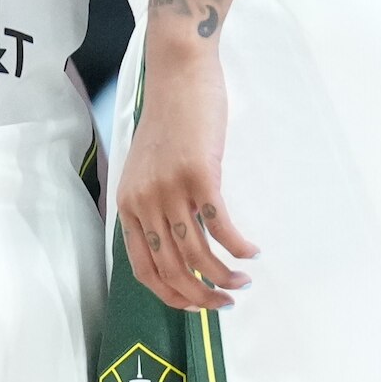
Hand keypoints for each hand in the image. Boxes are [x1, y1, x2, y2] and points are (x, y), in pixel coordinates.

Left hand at [114, 40, 253, 312]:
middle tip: (227, 302)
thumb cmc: (169, 121)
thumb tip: (176, 245)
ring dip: (223, 276)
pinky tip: (252, 252)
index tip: (197, 306)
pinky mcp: (199, 175)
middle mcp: (145, 202)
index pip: (143, 269)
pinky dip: (238, 246)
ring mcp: (170, 189)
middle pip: (171, 269)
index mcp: (129, 206)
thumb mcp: (147, 169)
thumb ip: (154, 205)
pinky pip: (220, 225)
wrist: (178, 75)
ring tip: (243, 282)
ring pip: (197, 253)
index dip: (172, 295)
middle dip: (201, 296)